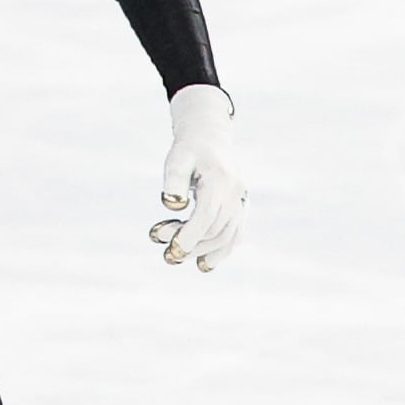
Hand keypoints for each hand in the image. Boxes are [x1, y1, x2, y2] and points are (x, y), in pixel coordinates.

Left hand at [151, 85, 241, 270]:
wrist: (210, 139)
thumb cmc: (189, 150)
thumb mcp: (176, 159)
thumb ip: (173, 180)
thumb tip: (172, 205)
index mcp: (220, 181)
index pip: (206, 216)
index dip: (189, 234)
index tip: (170, 247)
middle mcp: (235, 194)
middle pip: (214, 229)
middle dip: (189, 244)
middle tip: (163, 250)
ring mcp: (241, 202)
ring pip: (226, 236)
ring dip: (202, 252)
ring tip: (174, 257)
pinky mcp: (240, 209)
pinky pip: (235, 235)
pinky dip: (222, 252)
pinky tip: (204, 265)